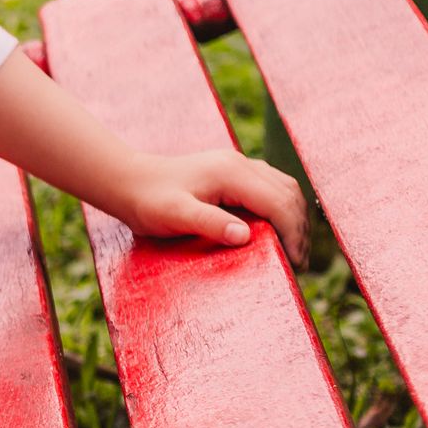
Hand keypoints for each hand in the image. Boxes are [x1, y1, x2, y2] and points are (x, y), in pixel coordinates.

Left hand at [118, 149, 309, 265]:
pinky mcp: (232, 172)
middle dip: (299, 228)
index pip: (279, 202)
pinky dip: (282, 208)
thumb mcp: (174, 216)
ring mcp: (236, 165)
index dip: (293, 234)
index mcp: (231, 173)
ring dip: (294, 217)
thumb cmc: (148, 201)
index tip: (295, 263)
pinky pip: (271, 186)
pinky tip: (277, 230)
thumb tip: (244, 236)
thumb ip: (209, 223)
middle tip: (298, 262)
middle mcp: (239, 163)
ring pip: (284, 187)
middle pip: (289, 193)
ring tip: (293, 249)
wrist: (128, 181)